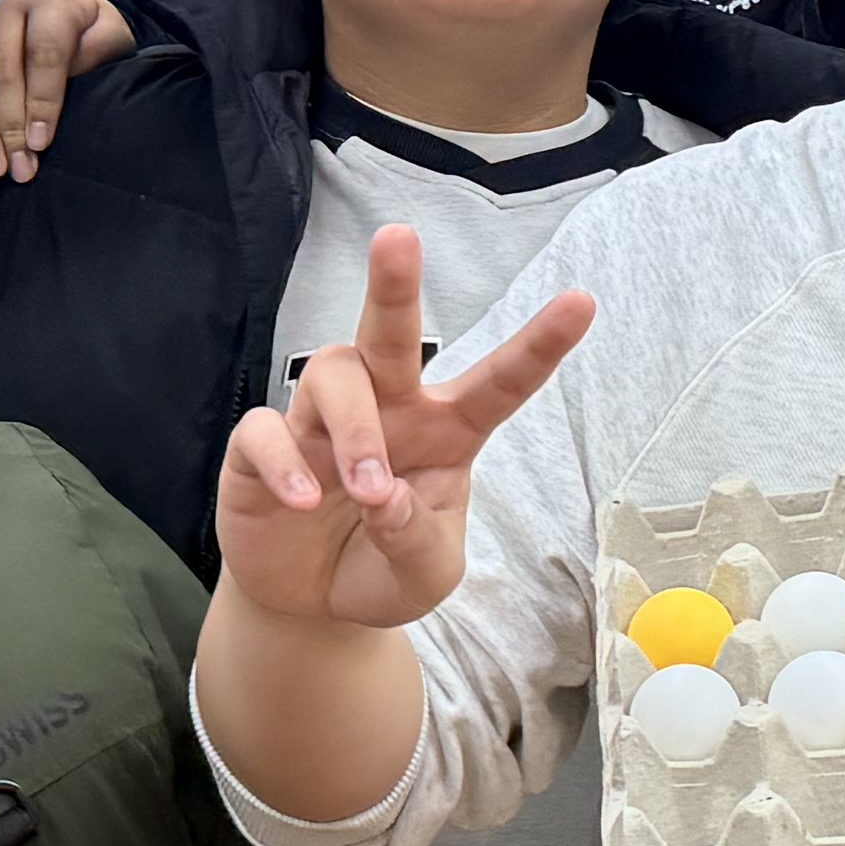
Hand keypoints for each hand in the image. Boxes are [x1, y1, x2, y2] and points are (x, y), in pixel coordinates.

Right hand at [0, 0, 125, 179]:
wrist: (59, 9)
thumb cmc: (86, 36)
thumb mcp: (107, 42)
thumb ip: (98, 63)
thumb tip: (75, 97)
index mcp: (53, 6)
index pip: (44, 53)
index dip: (43, 101)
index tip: (40, 144)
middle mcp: (8, 5)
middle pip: (2, 70)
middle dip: (9, 126)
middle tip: (16, 170)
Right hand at [208, 222, 593, 631]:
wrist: (313, 608)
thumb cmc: (382, 568)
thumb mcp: (425, 574)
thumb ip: (418, 540)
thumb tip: (388, 498)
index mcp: (446, 432)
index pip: (498, 383)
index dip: (538, 345)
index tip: (582, 301)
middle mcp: (386, 410)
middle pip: (391, 334)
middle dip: (395, 285)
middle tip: (399, 237)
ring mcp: (319, 424)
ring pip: (332, 375)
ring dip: (354, 431)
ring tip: (367, 490)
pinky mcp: (261, 451)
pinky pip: (266, 430)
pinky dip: (285, 462)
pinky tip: (303, 501)